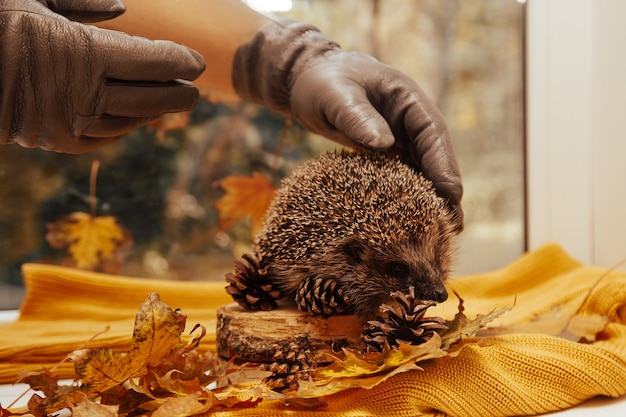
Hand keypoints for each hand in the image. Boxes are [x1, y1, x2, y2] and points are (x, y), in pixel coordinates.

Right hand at [0, 0, 205, 152]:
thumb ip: (82, 1)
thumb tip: (123, 9)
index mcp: (83, 52)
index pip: (153, 62)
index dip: (180, 62)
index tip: (196, 61)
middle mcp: (84, 93)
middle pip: (151, 98)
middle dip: (179, 94)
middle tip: (195, 90)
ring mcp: (71, 122)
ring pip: (131, 121)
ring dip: (154, 111)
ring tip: (169, 102)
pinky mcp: (58, 140)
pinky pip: (105, 137)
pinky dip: (125, 127)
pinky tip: (136, 118)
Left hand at [232, 19, 462, 230]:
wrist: (309, 80)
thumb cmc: (323, 81)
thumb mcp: (335, 95)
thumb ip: (357, 116)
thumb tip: (385, 144)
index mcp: (408, 99)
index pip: (434, 134)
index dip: (444, 165)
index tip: (451, 195)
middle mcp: (411, 119)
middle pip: (435, 158)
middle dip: (445, 191)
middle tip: (452, 227)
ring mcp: (402, 136)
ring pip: (423, 170)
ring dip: (429, 199)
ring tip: (438, 234)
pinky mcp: (388, 152)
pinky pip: (403, 176)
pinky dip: (408, 197)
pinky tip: (408, 223)